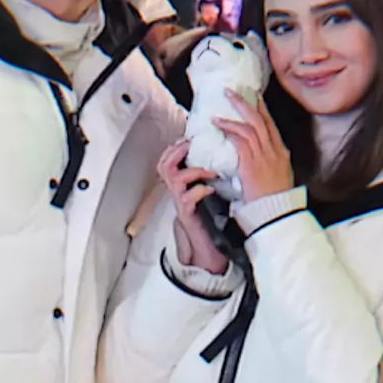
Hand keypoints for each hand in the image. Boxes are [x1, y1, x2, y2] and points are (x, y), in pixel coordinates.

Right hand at [157, 140, 227, 274]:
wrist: (207, 244)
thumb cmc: (209, 215)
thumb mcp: (204, 188)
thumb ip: (205, 173)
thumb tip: (219, 151)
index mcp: (180, 183)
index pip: (167, 159)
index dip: (175, 146)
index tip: (190, 138)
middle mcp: (176, 191)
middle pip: (163, 165)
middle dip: (177, 152)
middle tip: (192, 146)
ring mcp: (180, 202)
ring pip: (174, 179)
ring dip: (193, 170)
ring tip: (210, 170)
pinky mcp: (187, 214)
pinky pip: (187, 198)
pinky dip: (200, 190)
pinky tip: (212, 189)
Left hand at [213, 91, 293, 203]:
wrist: (276, 213)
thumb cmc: (275, 201)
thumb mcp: (278, 178)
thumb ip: (269, 164)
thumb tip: (257, 158)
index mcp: (281, 153)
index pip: (271, 126)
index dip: (262, 110)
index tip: (254, 98)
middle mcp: (274, 150)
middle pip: (260, 120)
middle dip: (245, 103)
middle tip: (232, 92)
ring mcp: (263, 155)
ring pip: (249, 126)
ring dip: (234, 113)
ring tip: (222, 105)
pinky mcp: (251, 162)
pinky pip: (240, 140)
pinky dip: (229, 130)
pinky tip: (219, 125)